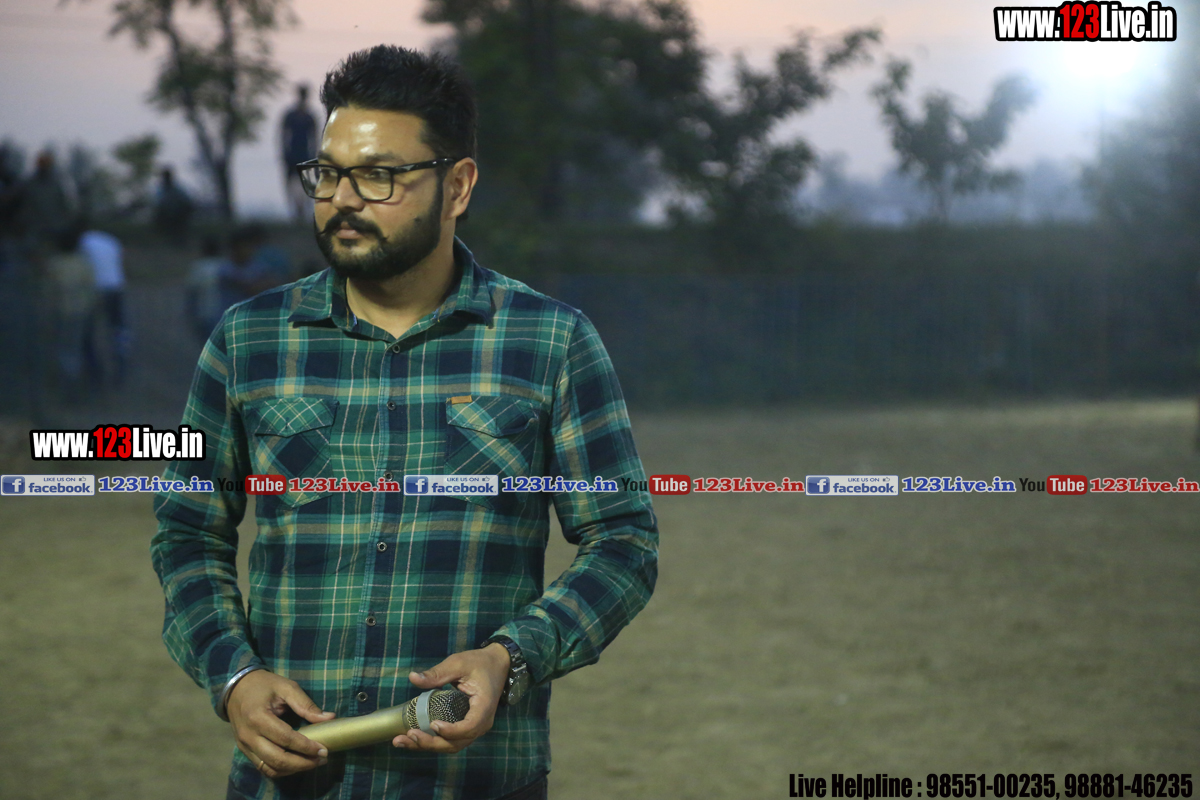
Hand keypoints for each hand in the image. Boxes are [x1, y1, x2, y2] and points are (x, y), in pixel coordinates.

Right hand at [227, 669, 334, 778]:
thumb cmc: (264, 685)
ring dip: (293, 770)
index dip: (306, 747)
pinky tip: (296, 764)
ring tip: (312, 763)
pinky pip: (263, 767)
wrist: (236, 689)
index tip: (324, 750)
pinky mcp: (244, 751)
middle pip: (277, 759)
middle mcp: (249, 736)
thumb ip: (306, 704)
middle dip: (302, 763)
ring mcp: (244, 746)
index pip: (286, 739)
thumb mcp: (286, 687)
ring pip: (270, 768)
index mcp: (258, 717)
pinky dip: (281, 770)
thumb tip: (329, 718)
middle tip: (322, 759)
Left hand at [393, 643, 509, 753]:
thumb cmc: (479, 663)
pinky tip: (414, 739)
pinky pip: (451, 740)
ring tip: (404, 741)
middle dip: (431, 743)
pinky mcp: (467, 728)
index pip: (469, 727)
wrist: (497, 665)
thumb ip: (437, 673)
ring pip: (452, 746)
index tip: (432, 724)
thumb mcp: (458, 664)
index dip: (450, 731)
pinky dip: (433, 742)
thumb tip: (413, 677)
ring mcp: (475, 728)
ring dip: (428, 746)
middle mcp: (482, 723)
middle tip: (408, 735)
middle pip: (456, 743)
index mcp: (483, 706)